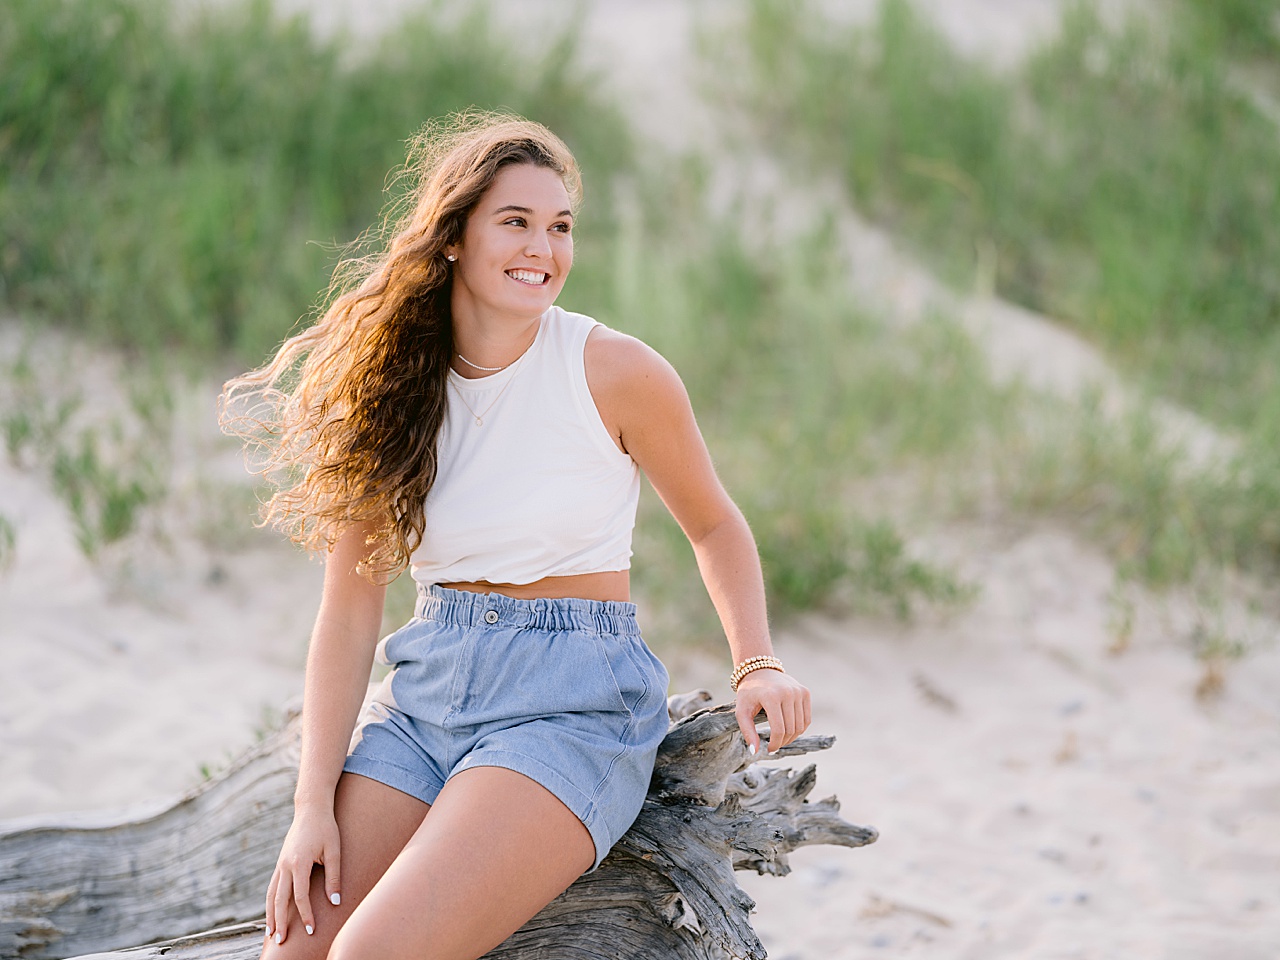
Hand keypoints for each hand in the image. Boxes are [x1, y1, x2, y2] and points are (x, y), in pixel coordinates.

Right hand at [265, 804, 341, 943]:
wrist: (311, 809)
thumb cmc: (326, 828)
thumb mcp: (334, 850)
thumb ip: (334, 877)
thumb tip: (335, 902)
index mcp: (299, 863)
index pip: (300, 897)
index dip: (305, 915)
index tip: (310, 930)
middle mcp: (285, 865)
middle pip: (280, 900)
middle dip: (280, 922)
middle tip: (281, 942)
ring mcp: (280, 864)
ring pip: (271, 895)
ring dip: (270, 915)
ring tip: (271, 934)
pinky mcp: (280, 862)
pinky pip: (272, 886)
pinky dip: (270, 902)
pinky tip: (272, 913)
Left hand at [734, 668, 811, 754]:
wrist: (759, 671)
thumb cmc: (749, 693)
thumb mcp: (742, 711)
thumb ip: (747, 732)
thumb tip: (755, 752)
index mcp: (771, 696)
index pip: (779, 730)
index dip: (775, 744)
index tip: (769, 749)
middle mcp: (788, 693)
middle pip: (791, 729)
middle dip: (782, 742)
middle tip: (774, 746)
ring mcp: (799, 691)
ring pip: (801, 726)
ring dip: (792, 737)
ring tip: (780, 739)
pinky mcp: (805, 692)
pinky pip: (807, 719)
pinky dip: (799, 728)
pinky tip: (788, 730)